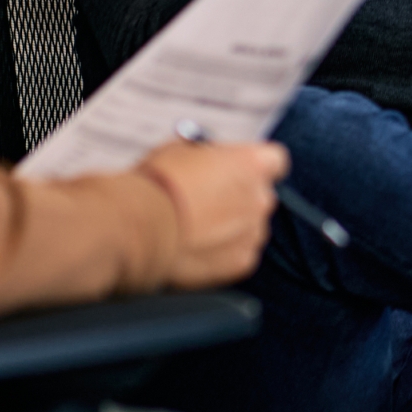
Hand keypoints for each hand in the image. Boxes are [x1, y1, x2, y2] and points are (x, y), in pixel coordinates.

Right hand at [134, 139, 286, 286]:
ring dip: (232, 229)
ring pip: (251, 227)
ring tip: (196, 231)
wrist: (137, 227)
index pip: (275, 160)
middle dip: (240, 199)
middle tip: (209, 205)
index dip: (255, 167)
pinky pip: (240, 255)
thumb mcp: (180, 149)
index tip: (238, 172)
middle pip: (261, 196)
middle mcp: (261, 197)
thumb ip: (206, 155)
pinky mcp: (243, 262)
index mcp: (252, 163)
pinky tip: (197, 250)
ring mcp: (254, 232)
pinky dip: (223, 254)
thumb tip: (206, 158)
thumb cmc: (156, 184)